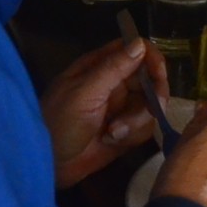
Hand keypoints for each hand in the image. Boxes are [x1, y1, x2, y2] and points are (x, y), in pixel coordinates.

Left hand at [43, 34, 162, 189]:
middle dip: (152, 97)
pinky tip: (111, 142)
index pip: (134, 49)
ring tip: (112, 134)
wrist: (47, 164)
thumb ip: (113, 68)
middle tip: (153, 111)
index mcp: (99, 66)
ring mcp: (120, 108)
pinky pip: (144, 128)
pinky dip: (132, 136)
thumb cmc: (59, 123)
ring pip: (150, 106)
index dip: (151, 59)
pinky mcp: (125, 131)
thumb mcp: (84, 93)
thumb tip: (140, 42)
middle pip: (150, 79)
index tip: (159, 76)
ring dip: (136, 122)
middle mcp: (113, 83)